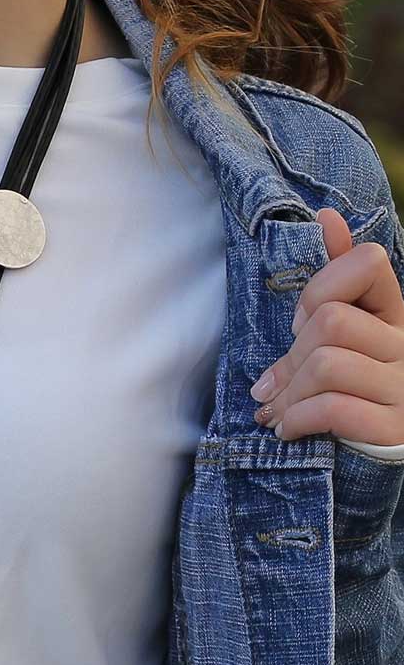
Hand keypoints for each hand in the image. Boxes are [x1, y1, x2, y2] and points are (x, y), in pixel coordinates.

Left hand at [250, 208, 403, 444]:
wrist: (378, 449)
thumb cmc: (351, 383)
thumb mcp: (343, 330)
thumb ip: (335, 278)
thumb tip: (325, 215)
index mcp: (393, 312)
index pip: (367, 263)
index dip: (319, 290)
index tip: (301, 324)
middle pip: (331, 322)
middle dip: (290, 356)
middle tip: (273, 385)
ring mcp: (402, 387)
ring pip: (327, 365)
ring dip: (287, 395)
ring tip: (276, 412)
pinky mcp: (393, 428)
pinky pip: (333, 408)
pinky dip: (298, 419)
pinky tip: (288, 430)